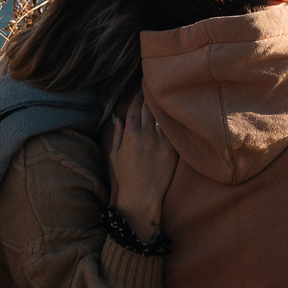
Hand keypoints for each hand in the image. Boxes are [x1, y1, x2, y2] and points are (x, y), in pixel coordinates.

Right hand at [107, 95, 178, 230]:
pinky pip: (171, 130)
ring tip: (161, 103)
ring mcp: (161, 141)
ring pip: (161, 117)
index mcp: (131, 134)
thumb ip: (117, 134)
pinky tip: (169, 118)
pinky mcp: (172, 149)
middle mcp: (147, 134)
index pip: (134, 109)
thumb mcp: (115, 154)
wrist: (143, 194)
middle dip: (148, 100)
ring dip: (160, 109)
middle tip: (150, 93)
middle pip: (148, 110)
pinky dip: (169, 122)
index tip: (138, 95)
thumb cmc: (126, 176)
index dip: (136, 99)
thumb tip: (118, 118)